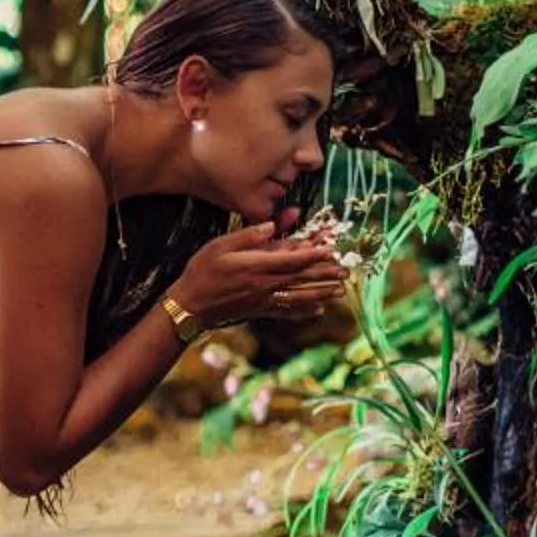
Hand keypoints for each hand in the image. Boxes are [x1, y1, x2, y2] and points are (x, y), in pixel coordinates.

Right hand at [173, 220, 349, 328]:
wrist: (190, 305)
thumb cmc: (202, 272)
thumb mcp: (220, 245)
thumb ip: (248, 236)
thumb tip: (271, 225)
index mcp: (257, 266)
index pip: (293, 259)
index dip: (315, 255)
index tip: (332, 250)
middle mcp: (265, 284)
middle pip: (301, 278)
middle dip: (325, 274)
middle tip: (345, 271)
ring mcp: (264, 300)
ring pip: (299, 296)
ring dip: (321, 293)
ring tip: (340, 291)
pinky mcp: (260, 310)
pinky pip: (287, 311)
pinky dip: (304, 311)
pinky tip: (318, 311)